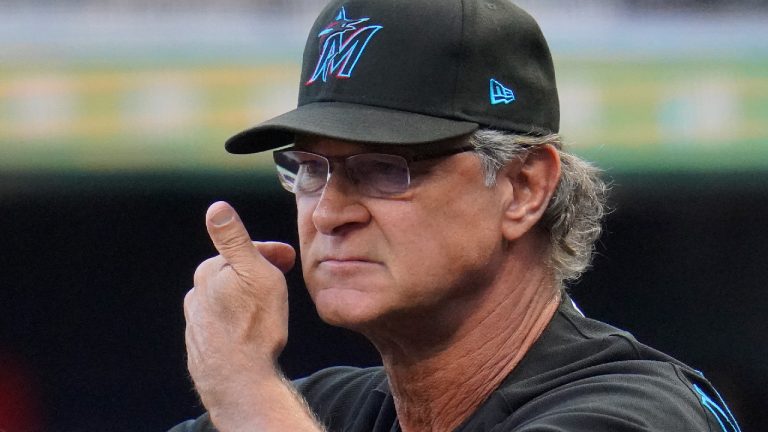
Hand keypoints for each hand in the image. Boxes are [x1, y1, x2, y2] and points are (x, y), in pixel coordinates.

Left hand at [184, 201, 296, 422]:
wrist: (239, 381)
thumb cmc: (253, 326)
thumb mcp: (254, 272)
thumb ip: (234, 238)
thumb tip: (215, 207)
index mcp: (209, 272)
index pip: (243, 251)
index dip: (271, 252)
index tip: (290, 258)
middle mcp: (196, 295)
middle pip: (233, 274)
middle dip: (258, 272)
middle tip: (284, 277)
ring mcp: (196, 322)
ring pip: (227, 299)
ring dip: (246, 297)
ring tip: (269, 307)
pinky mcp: (201, 346)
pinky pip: (223, 324)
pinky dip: (238, 320)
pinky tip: (252, 331)